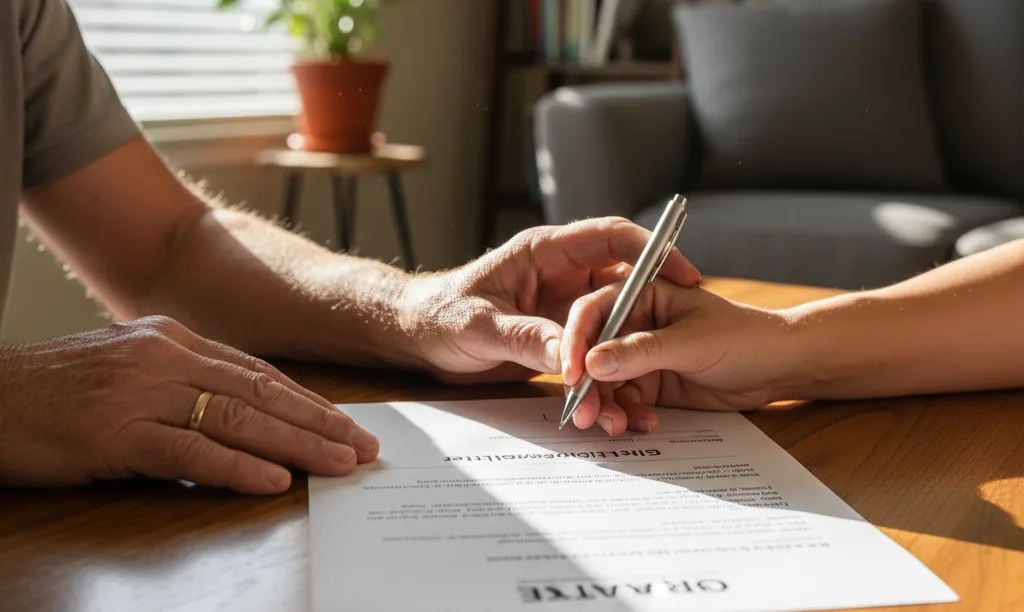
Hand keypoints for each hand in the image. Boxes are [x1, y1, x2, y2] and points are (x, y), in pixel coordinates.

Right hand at [0, 316, 377, 493]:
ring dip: (296, 445)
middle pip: (261, 393)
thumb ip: (183, 382)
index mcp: (172, 338)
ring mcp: (140, 392)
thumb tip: (243, 412)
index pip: (259, 373)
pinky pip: (188, 451)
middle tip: (365, 447)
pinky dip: (235, 467)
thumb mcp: (128, 369)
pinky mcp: (115, 432)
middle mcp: (165, 357)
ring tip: (340, 465)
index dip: (309, 401)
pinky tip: (272, 479)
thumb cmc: (55, 390)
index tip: (348, 424)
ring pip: (237, 419)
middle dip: (320, 423)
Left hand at [403, 217, 700, 383]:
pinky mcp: (558, 339)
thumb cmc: (438, 315)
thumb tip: (569, 355)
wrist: (417, 338)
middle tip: (666, 356)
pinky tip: (609, 413)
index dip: (653, 250)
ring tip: (634, 408)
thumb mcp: (478, 326)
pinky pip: (592, 357)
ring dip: (622, 367)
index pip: (612, 237)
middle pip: (623, 290)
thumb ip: (523, 337)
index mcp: (547, 253)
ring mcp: (563, 309)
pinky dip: (602, 384)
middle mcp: (563, 277)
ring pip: (611, 332)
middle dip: (644, 326)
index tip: (685, 275)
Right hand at [560, 280, 801, 434]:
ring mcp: (641, 356)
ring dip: (604, 405)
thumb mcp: (691, 342)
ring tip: (614, 426)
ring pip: (604, 382)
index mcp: (642, 295)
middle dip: (586, 384)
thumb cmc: (745, 337)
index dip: (576, 340)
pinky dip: (626, 415)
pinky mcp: (651, 384)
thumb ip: (641, 352)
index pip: (594, 312)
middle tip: (584, 413)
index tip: (571, 372)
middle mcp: (635, 324)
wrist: (781, 367)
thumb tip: (592, 363)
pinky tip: (641, 424)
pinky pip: (625, 401)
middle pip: (592, 352)